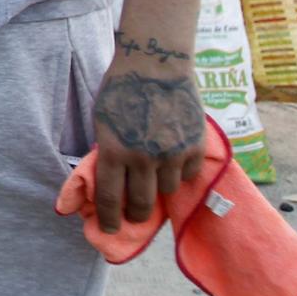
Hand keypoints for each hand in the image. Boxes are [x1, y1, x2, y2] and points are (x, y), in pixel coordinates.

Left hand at [90, 60, 205, 233]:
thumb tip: (109, 183)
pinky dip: (179, 172)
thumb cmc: (121, 89)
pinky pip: (187, 176)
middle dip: (135, 215)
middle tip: (134, 216)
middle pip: (140, 204)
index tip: (108, 230)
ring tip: (155, 172)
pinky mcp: (193, 148)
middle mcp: (142, 158)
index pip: (109, 198)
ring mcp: (171, 154)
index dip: (108, 220)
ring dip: (159, 186)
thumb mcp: (102, 121)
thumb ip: (107, 152)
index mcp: (113, 150)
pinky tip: (173, 157)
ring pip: (166, 191)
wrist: (156, 64)